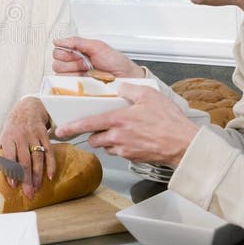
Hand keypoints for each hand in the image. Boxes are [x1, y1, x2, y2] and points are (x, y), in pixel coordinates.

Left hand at [0, 97, 54, 199]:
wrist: (28, 107)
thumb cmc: (14, 125)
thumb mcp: (3, 135)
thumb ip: (0, 150)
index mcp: (8, 137)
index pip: (10, 157)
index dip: (11, 172)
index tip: (13, 185)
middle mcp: (21, 136)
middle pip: (25, 160)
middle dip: (26, 178)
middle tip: (28, 193)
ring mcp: (34, 136)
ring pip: (37, 157)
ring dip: (38, 175)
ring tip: (37, 187)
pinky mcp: (44, 135)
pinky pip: (49, 151)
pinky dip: (51, 164)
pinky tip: (50, 176)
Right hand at [52, 36, 144, 78]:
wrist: (126, 77)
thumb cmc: (116, 62)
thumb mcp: (97, 46)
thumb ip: (77, 41)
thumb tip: (58, 41)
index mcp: (78, 52)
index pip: (58, 51)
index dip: (66, 52)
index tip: (77, 53)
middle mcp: (74, 64)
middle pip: (56, 63)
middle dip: (70, 62)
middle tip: (84, 62)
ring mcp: (75, 77)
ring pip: (59, 74)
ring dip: (73, 71)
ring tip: (87, 71)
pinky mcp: (77, 89)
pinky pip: (65, 86)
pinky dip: (72, 82)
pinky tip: (85, 79)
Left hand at [54, 83, 199, 167]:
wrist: (184, 144)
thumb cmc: (169, 121)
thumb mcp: (148, 95)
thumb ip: (129, 88)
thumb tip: (119, 86)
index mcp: (118, 120)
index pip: (87, 124)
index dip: (71, 128)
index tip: (59, 131)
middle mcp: (117, 137)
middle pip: (94, 138)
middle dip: (94, 133)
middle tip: (103, 126)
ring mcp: (124, 149)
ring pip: (106, 146)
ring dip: (107, 140)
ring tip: (122, 130)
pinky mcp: (132, 158)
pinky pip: (119, 152)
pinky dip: (120, 146)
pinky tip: (133, 138)